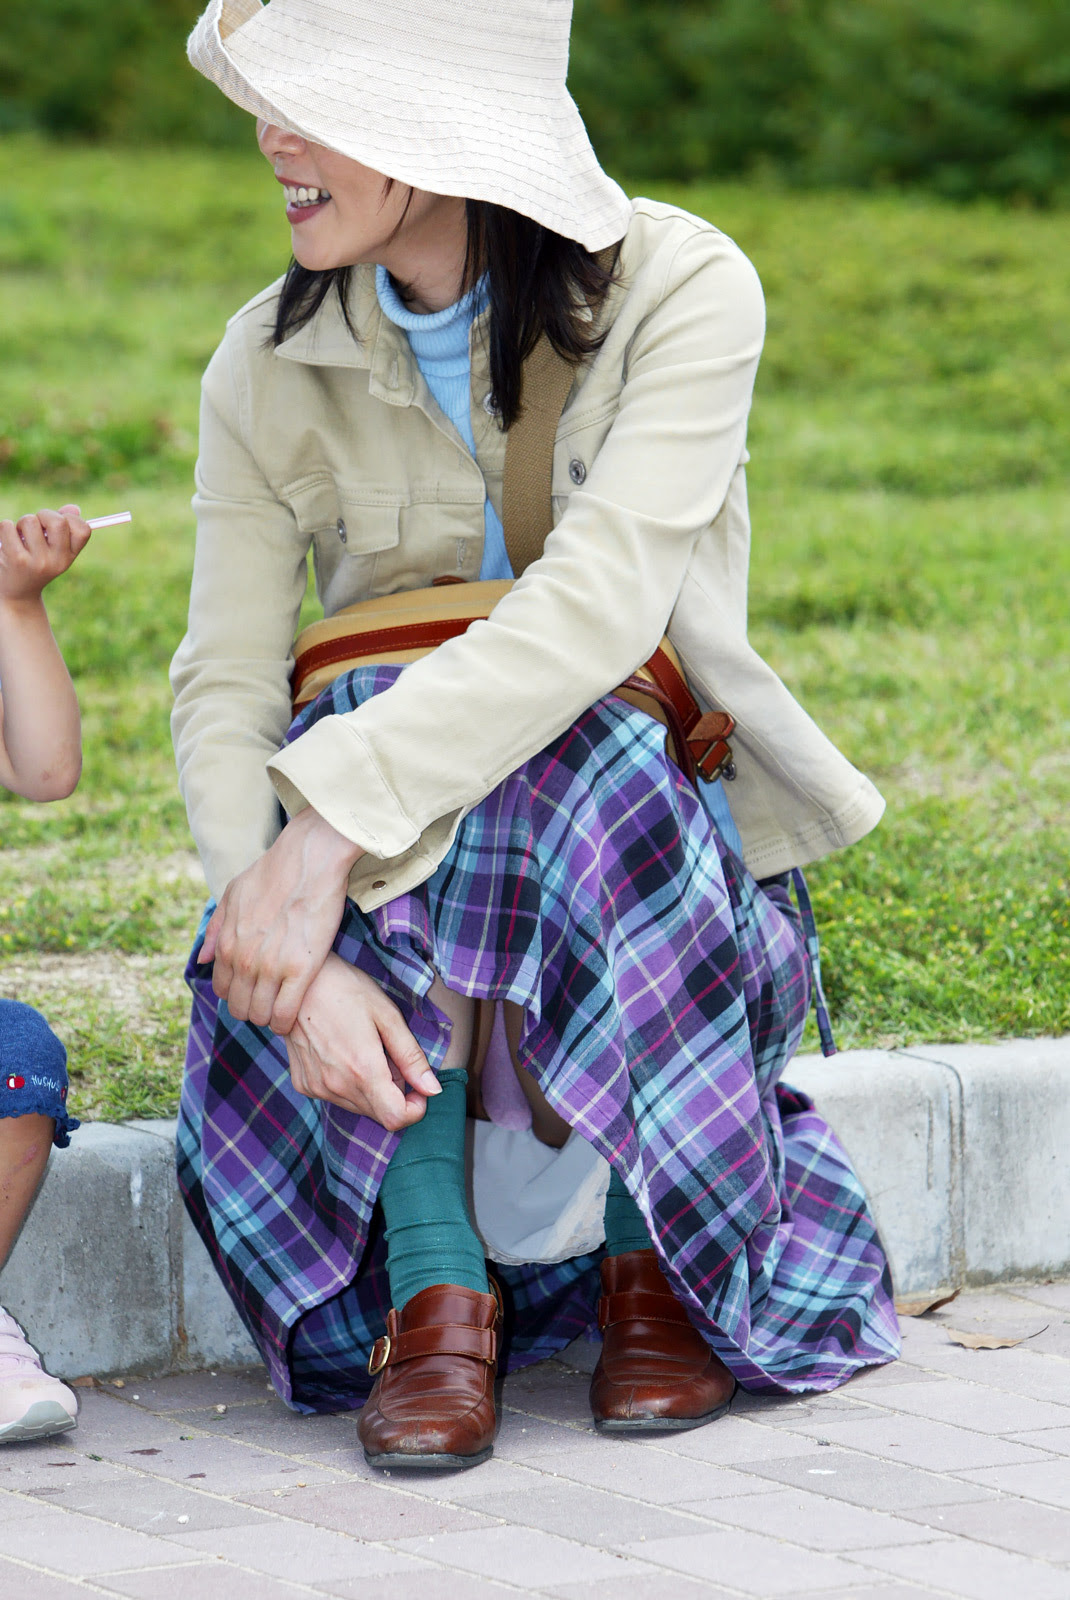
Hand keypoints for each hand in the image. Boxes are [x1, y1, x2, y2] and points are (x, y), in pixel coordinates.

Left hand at [0, 506, 90, 604]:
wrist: (18, 594)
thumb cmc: (36, 565)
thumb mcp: (54, 550)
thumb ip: (64, 528)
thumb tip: (74, 508)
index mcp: (69, 556)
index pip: (83, 529)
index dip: (71, 518)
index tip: (58, 525)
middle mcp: (57, 561)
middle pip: (58, 521)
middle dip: (44, 515)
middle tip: (37, 525)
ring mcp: (37, 561)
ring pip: (30, 521)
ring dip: (21, 523)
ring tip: (20, 536)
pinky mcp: (17, 559)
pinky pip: (8, 526)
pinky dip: (5, 528)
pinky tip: (8, 541)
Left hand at [201, 806, 364, 1034]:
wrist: (308, 858)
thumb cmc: (273, 872)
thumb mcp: (233, 894)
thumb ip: (215, 928)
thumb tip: (200, 959)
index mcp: (226, 943)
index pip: (222, 989)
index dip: (237, 994)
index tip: (253, 990)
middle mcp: (243, 960)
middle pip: (240, 1007)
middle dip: (253, 1008)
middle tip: (270, 1000)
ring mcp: (271, 967)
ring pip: (261, 1015)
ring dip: (270, 1016)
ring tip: (283, 1005)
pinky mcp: (301, 970)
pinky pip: (285, 1014)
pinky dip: (286, 1021)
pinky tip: (293, 1012)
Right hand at [285, 954, 439, 1130]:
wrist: (298, 982)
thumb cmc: (347, 990)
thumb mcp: (388, 1016)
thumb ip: (411, 1057)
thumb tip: (433, 1090)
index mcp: (363, 1070)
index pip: (395, 1119)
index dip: (414, 1109)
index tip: (417, 1087)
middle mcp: (337, 1086)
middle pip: (378, 1114)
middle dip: (394, 1093)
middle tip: (389, 1055)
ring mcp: (317, 1087)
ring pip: (358, 1106)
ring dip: (372, 1088)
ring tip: (366, 1049)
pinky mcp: (304, 1084)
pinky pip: (337, 1097)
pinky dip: (349, 1084)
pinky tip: (345, 1053)